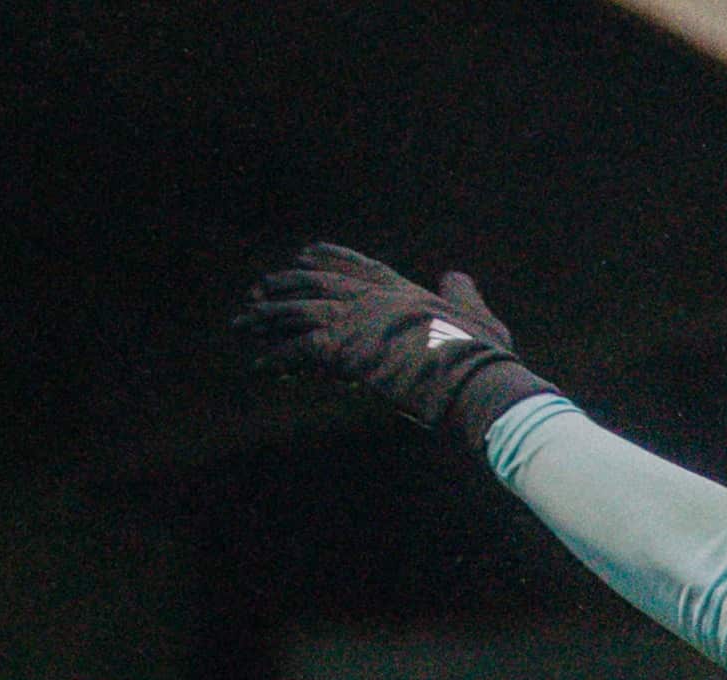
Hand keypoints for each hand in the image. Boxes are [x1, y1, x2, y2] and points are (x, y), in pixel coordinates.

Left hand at [234, 243, 555, 450]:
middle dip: (283, 285)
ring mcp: (356, 320)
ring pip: (298, 312)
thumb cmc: (483, 356)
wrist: (474, 379)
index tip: (302, 253)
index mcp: (402, 288)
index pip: (356, 265)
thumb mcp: (479, 315)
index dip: (327, 257)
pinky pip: (298, 352)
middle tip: (257, 290)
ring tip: (243, 324)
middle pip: (315, 284)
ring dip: (267, 319)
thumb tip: (455, 276)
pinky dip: (276, 359)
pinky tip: (258, 367)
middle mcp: (372, 297)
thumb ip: (463, 292)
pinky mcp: (344, 350)